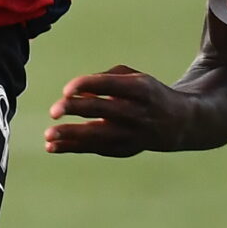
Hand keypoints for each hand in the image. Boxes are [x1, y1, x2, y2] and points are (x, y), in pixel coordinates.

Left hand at [43, 65, 197, 156]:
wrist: (178, 123)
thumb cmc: (146, 93)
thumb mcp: (133, 78)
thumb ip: (103, 80)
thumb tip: (75, 94)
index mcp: (141, 89)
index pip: (111, 85)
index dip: (87, 85)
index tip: (66, 90)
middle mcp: (138, 112)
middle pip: (104, 110)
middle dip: (77, 110)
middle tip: (54, 111)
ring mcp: (132, 134)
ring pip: (99, 136)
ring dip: (71, 136)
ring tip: (48, 135)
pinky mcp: (125, 150)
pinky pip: (95, 149)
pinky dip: (72, 148)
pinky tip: (51, 147)